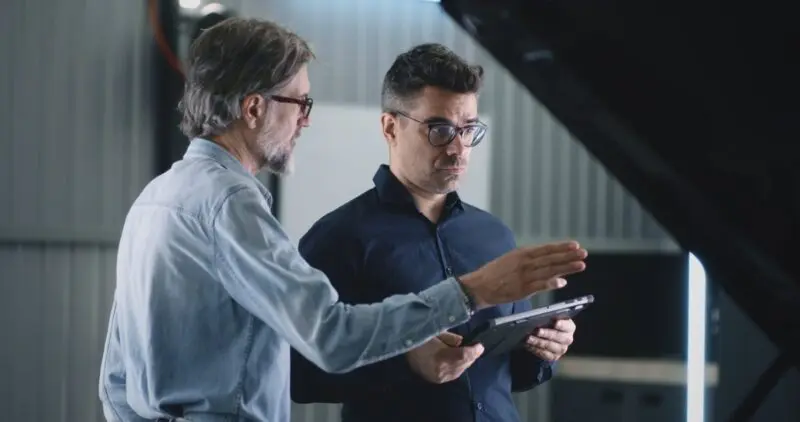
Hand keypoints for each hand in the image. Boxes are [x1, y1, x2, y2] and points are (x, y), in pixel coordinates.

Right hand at [406, 332, 483, 383]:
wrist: (400, 347)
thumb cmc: (418, 336)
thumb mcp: (435, 332)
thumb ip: (451, 338)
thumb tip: (462, 342)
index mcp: (440, 357)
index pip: (463, 356)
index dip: (474, 351)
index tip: (480, 345)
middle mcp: (440, 370)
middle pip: (462, 364)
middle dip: (471, 357)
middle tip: (477, 349)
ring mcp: (437, 377)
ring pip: (458, 371)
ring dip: (465, 363)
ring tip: (470, 354)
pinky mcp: (434, 380)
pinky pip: (451, 375)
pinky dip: (458, 368)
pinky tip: (459, 362)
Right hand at [459, 241, 586, 308]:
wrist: (479, 286)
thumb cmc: (495, 273)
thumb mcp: (511, 260)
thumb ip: (528, 260)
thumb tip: (546, 260)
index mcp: (522, 254)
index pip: (546, 249)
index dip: (561, 247)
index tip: (575, 245)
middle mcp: (524, 262)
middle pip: (551, 258)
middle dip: (568, 256)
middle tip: (584, 254)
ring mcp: (524, 276)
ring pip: (548, 270)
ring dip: (566, 268)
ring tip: (581, 266)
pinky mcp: (521, 289)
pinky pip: (539, 285)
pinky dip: (550, 283)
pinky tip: (562, 282)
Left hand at [524, 318, 575, 360]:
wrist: (547, 337)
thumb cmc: (549, 324)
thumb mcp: (550, 319)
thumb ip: (548, 317)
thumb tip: (540, 316)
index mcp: (569, 327)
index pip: (567, 326)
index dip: (562, 324)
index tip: (556, 322)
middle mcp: (567, 339)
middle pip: (558, 336)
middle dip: (547, 333)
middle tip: (537, 331)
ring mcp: (561, 349)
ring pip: (550, 346)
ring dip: (538, 342)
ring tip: (529, 338)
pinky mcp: (554, 356)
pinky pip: (544, 354)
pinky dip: (535, 349)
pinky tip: (528, 345)